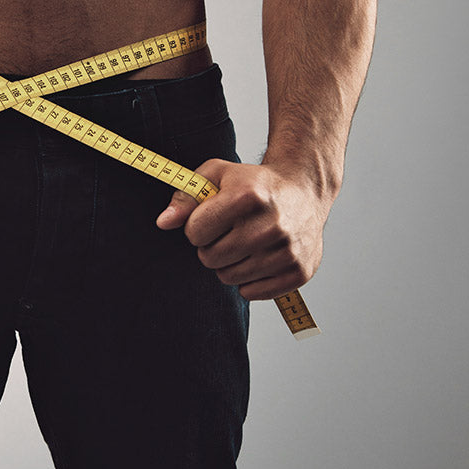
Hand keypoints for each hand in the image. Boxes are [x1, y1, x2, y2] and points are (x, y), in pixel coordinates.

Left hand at [155, 159, 332, 299]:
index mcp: (248, 196)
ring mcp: (288, 250)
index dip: (197, 226)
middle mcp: (271, 225)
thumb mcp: (216, 175)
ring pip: (229, 277)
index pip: (195, 232)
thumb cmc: (254, 184)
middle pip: (210, 258)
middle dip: (210, 247)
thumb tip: (164, 222)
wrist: (304, 190)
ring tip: (244, 243)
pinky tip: (259, 257)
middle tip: (227, 232)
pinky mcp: (299, 272)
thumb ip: (185, 197)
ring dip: (228, 264)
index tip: (211, 218)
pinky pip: (252, 293)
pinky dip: (248, 280)